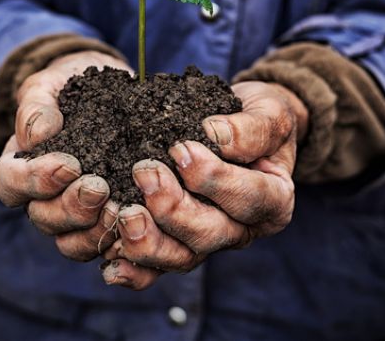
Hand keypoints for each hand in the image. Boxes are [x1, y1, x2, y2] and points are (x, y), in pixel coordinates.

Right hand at [0, 50, 131, 260]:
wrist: (109, 93)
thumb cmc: (70, 87)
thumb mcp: (48, 85)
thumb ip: (36, 106)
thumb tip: (39, 135)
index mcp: (20, 167)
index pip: (11, 184)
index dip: (35, 181)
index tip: (68, 165)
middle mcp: (44, 199)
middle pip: (44, 219)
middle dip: (71, 207)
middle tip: (99, 187)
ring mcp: (77, 217)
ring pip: (74, 243)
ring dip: (96, 230)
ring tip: (122, 209)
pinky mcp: (110, 223)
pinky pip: (111, 247)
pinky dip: (124, 244)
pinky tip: (143, 227)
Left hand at [101, 81, 307, 289]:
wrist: (240, 127)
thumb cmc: (256, 119)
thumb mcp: (269, 114)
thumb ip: (253, 128)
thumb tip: (214, 134)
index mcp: (273, 201)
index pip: (248, 199)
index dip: (214, 180)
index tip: (182, 149)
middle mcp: (242, 230)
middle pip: (210, 235)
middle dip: (173, 208)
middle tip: (145, 172)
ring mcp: (207, 243)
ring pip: (180, 258)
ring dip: (150, 241)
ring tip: (125, 212)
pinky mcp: (177, 246)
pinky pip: (155, 270)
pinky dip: (133, 270)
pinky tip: (112, 264)